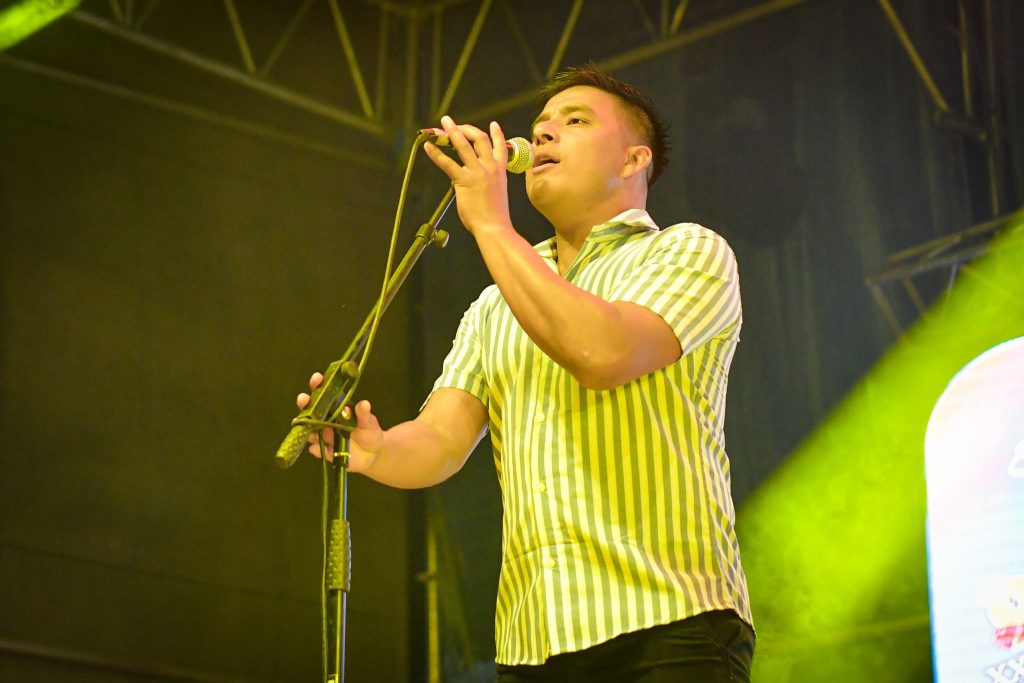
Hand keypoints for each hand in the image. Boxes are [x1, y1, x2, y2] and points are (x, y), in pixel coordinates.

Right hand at [296, 372, 382, 473]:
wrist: (373, 454)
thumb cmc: (369, 432)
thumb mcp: (369, 422)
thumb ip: (364, 414)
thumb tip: (364, 404)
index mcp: (335, 408)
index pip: (323, 394)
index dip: (318, 385)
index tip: (317, 378)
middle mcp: (325, 420)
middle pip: (309, 410)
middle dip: (304, 403)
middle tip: (303, 399)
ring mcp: (323, 436)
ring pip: (309, 430)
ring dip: (307, 428)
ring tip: (309, 425)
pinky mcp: (325, 452)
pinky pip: (317, 450)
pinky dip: (315, 449)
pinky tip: (316, 448)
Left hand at [422, 116, 512, 235]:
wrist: (495, 228)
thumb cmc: (495, 216)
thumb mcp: (496, 193)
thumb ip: (485, 181)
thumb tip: (467, 178)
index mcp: (500, 171)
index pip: (500, 146)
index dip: (497, 134)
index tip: (493, 125)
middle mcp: (489, 167)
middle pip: (479, 139)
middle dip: (466, 128)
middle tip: (454, 124)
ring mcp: (477, 173)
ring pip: (463, 145)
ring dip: (451, 131)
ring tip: (442, 123)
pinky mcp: (464, 181)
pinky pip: (447, 163)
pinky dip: (436, 153)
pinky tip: (428, 146)